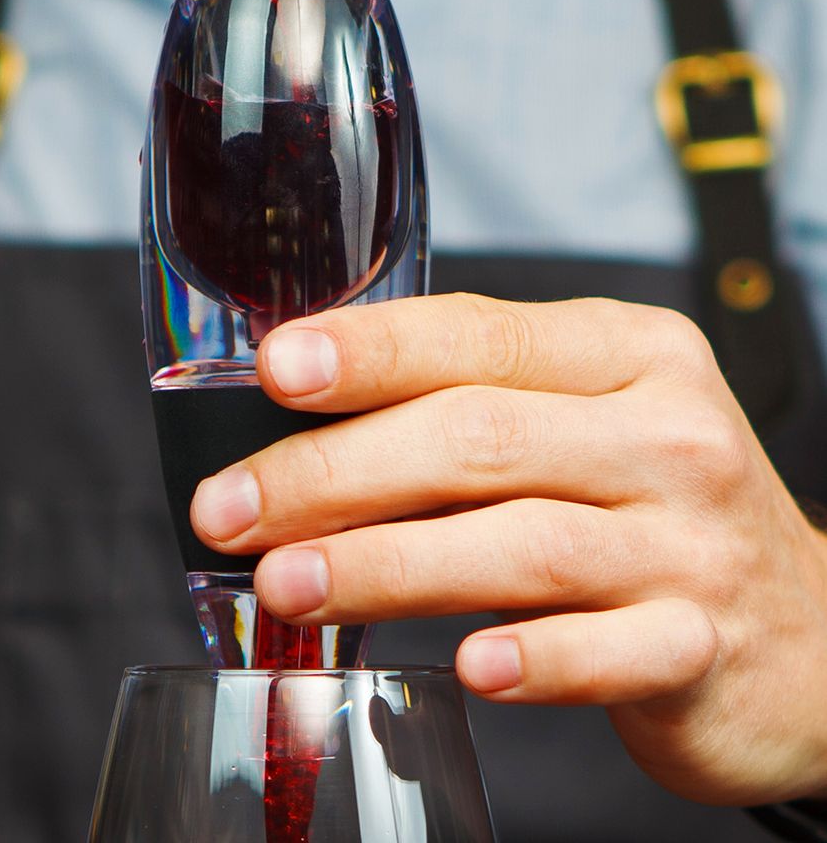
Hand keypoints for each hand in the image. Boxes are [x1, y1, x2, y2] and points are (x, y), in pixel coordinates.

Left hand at [189, 293, 826, 805]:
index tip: (276, 370)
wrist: (803, 629)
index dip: (371, 350)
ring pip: (521, 543)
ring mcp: (692, 542)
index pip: (481, 334)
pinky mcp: (702, 643)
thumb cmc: (652, 502)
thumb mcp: (584, 423)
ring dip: (389, 564)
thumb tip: (309, 428)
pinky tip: (468, 668)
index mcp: (627, 353)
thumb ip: (473, 412)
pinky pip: (609, 651)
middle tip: (231, 508)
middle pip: (477, 438)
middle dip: (335, 472)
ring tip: (289, 583)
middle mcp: (666, 434)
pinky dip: (534, 659)